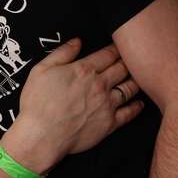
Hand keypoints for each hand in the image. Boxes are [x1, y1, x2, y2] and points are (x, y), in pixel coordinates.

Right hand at [4, 38, 142, 172]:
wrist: (42, 136)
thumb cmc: (37, 103)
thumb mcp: (41, 70)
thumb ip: (62, 53)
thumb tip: (77, 41)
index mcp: (84, 69)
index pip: (108, 54)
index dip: (116, 48)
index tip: (122, 45)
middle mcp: (100, 85)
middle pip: (123, 68)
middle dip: (129, 61)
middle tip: (135, 58)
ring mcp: (107, 104)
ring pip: (130, 88)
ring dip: (136, 80)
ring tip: (140, 77)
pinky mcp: (110, 123)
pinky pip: (129, 113)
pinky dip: (137, 106)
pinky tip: (139, 103)